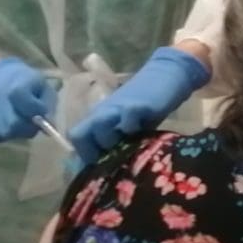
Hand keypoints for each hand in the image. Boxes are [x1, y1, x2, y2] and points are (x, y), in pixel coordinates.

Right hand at [0, 58, 57, 142]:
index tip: (40, 111)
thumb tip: (48, 129)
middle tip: (30, 121)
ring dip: (15, 132)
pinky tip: (5, 125)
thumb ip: (48, 106)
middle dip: (27, 127)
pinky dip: (2, 135)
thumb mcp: (42, 87)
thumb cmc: (25, 83)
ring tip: (17, 120)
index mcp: (17, 85)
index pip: (27, 104)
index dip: (36, 111)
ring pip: (4, 133)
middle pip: (14, 124)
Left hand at [68, 47, 209, 163]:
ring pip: (98, 125)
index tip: (101, 165)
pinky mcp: (138, 105)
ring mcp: (119, 107)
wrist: (166, 75)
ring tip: (128, 147)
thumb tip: (111, 167)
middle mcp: (103, 112)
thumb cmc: (146, 106)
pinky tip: (143, 134)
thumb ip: (119, 140)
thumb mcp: (129, 126)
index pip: (77, 137)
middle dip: (95, 151)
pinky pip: (127, 118)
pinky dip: (132, 128)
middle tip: (114, 159)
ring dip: (110, 140)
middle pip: (80, 134)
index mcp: (98, 117)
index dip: (86, 154)